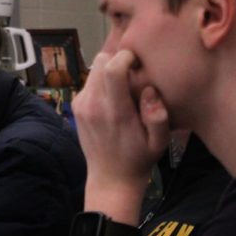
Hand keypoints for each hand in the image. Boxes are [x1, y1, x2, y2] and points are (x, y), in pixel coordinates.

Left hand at [72, 50, 169, 209]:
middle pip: (100, 61)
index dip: (126, 57)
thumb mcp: (159, 142)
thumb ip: (157, 116)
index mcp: (116, 112)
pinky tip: (112, 97)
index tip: (138, 63)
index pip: (112, 68)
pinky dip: (101, 82)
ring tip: (123, 86)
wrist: (110, 178)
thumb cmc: (139, 159)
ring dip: (109, 71)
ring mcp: (81, 105)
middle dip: (117, 61)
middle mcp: (93, 105)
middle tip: (133, 73)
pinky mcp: (76, 107)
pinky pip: (89, 82)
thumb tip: (149, 90)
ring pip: (93, 69)